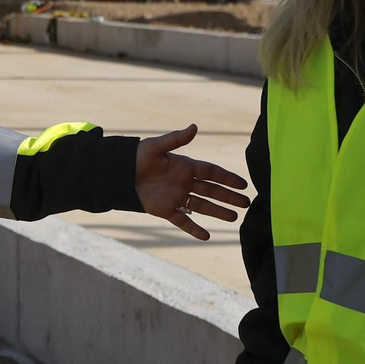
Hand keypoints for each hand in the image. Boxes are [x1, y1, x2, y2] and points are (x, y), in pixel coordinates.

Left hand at [135, 124, 250, 240]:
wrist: (118, 175)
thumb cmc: (136, 157)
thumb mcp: (156, 147)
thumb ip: (176, 139)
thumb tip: (195, 127)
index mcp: (184, 166)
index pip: (211, 172)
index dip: (227, 178)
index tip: (242, 184)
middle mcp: (184, 182)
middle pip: (211, 190)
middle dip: (229, 197)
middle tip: (247, 203)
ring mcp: (176, 197)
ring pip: (202, 206)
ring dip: (217, 212)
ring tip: (234, 218)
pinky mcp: (165, 210)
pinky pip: (183, 220)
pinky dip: (194, 228)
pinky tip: (206, 236)